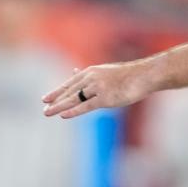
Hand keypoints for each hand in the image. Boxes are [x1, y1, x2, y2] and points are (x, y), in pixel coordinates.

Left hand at [42, 60, 156, 118]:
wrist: (143, 75)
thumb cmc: (127, 75)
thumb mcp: (105, 72)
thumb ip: (89, 75)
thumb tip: (74, 71)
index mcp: (91, 72)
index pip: (70, 83)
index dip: (57, 92)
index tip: (45, 98)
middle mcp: (91, 79)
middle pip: (69, 91)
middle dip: (55, 100)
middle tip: (44, 108)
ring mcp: (98, 88)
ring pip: (74, 99)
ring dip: (59, 106)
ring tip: (47, 112)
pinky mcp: (105, 98)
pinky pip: (86, 106)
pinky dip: (73, 111)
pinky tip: (63, 115)